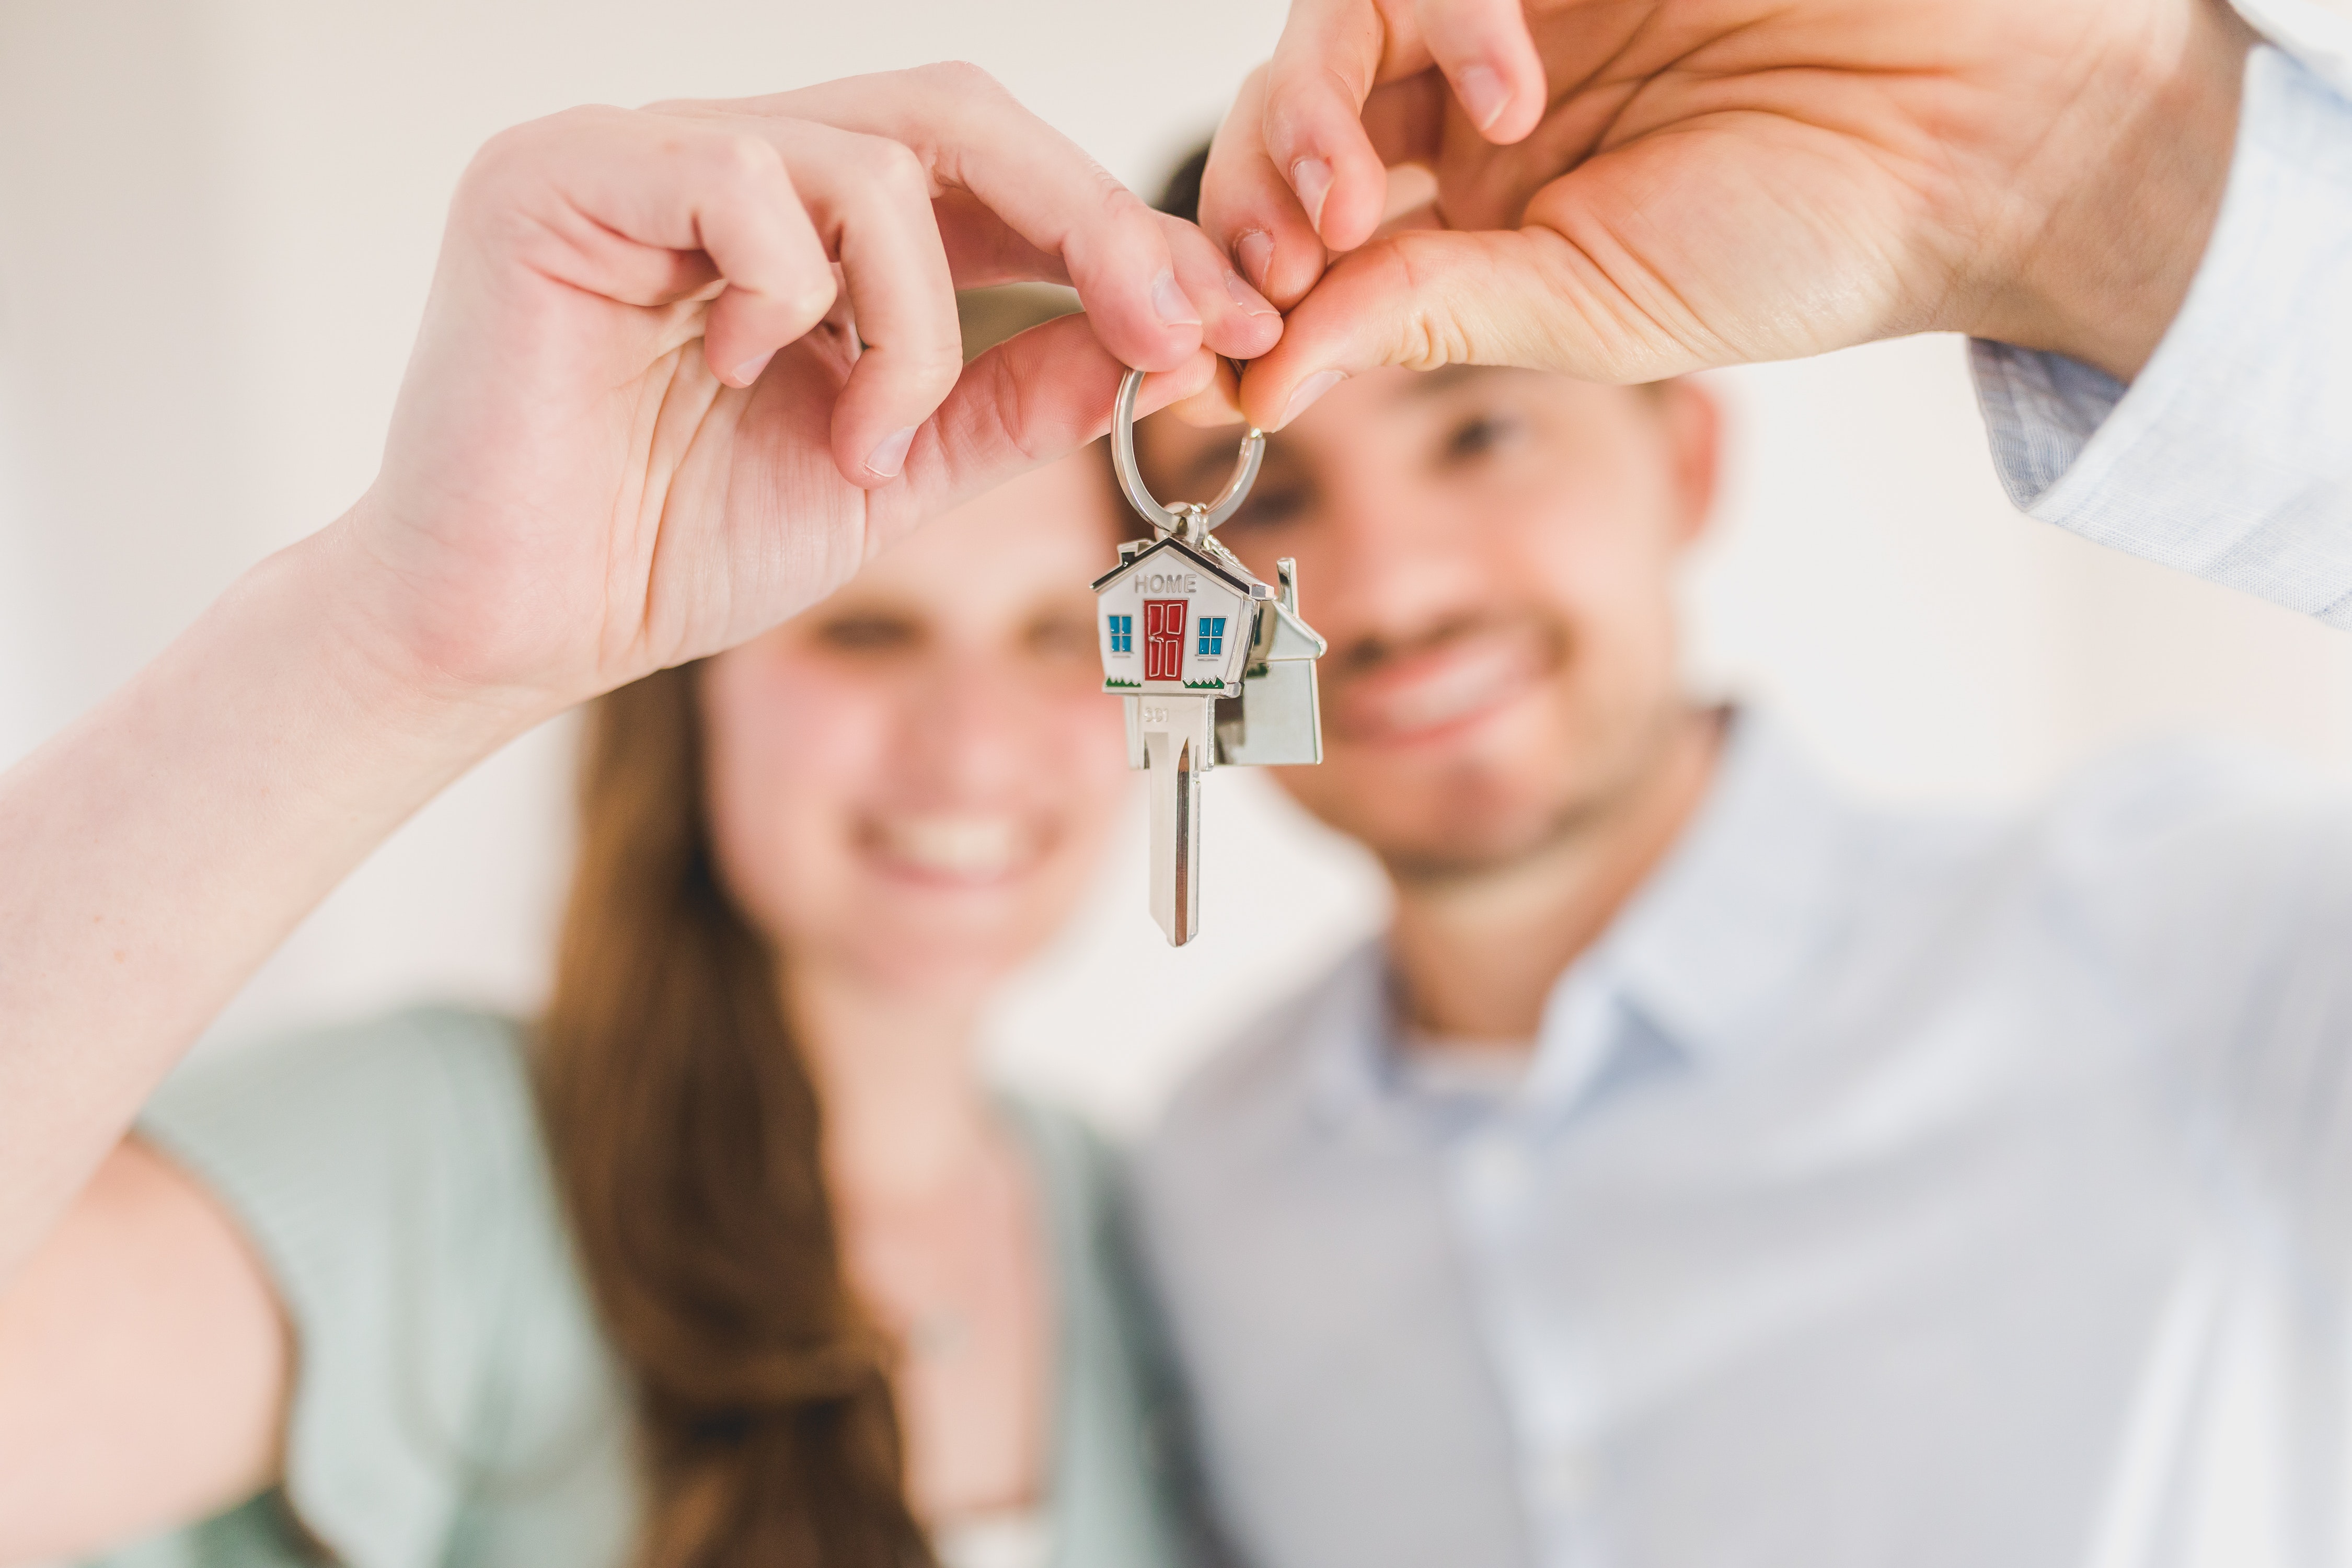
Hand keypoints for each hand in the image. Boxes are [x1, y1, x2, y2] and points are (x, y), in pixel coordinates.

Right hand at [349, 64, 1281, 710]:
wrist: (513, 630)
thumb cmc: (673, 548)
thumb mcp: (892, 473)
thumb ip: (1009, 399)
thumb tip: (1151, 342)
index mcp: (801, 221)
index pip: (988, 173)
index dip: (1116, 236)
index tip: (1223, 324)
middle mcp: (724, 160)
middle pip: (955, 115)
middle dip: (1089, 223)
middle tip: (1171, 326)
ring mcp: (639, 152)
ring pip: (868, 161)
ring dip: (916, 325)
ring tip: (865, 443)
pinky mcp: (559, 176)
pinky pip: (741, 180)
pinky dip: (791, 296)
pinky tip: (742, 378)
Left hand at [1198, 0, 2253, 427]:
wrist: (1970, 136)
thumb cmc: (1802, 241)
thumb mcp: (1588, 312)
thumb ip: (1422, 319)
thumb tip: (1256, 390)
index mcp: (1472, 218)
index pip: (1302, 235)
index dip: (1234, 284)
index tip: (1205, 358)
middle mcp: (1469, 112)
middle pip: (1286, 120)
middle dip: (1251, 199)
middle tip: (1283, 266)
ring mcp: (1506, 16)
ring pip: (1332, 26)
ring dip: (1313, 112)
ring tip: (1359, 198)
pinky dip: (1441, 15)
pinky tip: (1510, 89)